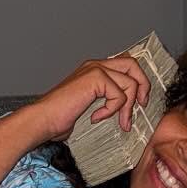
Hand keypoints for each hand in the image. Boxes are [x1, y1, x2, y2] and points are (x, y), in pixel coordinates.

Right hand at [29, 55, 153, 142]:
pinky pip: (119, 95)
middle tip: (140, 107)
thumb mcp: (90, 106)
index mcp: (94, 69)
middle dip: (143, 86)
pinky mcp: (94, 78)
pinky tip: (96, 117)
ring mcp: (95, 69)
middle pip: (133, 65)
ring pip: (130, 82)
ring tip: (119, 122)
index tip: (139, 102)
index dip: (138, 81)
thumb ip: (106, 100)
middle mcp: (95, 65)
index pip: (126, 65)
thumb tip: (128, 109)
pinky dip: (112, 110)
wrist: (43, 120)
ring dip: (128, 107)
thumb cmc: (60, 117)